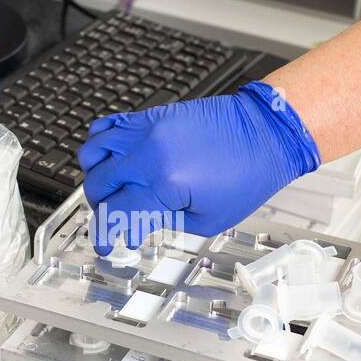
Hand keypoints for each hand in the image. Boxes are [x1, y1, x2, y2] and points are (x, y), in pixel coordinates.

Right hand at [76, 82, 319, 253]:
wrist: (267, 133)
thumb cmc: (248, 174)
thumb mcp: (207, 219)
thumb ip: (165, 221)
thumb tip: (138, 222)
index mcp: (164, 184)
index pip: (116, 214)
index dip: (106, 235)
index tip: (107, 245)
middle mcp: (150, 153)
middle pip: (98, 184)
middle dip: (101, 208)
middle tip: (113, 218)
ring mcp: (148, 130)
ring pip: (93, 151)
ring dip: (96, 176)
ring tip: (111, 190)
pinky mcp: (152, 116)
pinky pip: (108, 125)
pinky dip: (101, 144)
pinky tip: (112, 159)